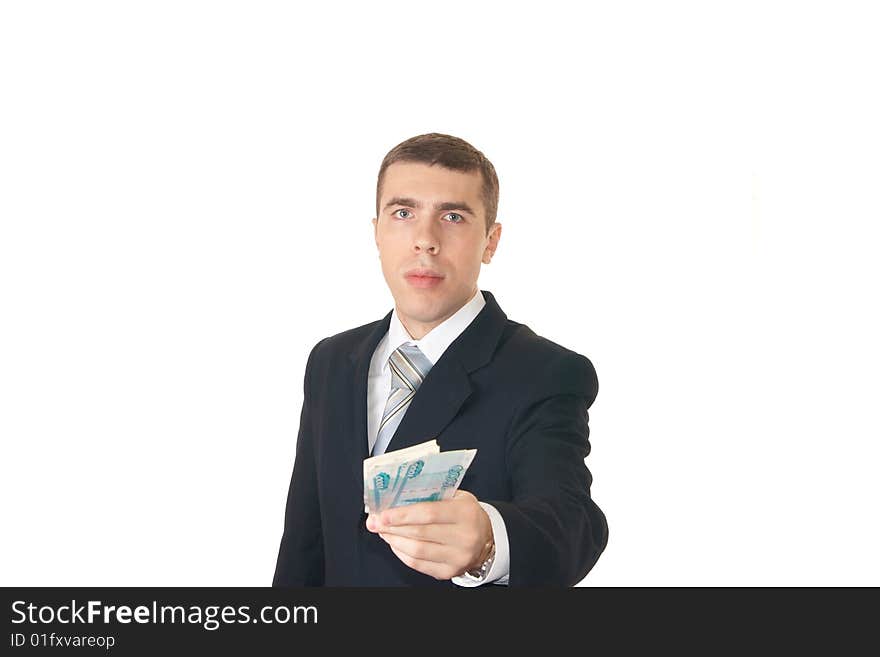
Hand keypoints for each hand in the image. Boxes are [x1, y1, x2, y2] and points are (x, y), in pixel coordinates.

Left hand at [365, 490, 492, 579]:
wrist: (487, 540)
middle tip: (375, 521)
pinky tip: (395, 543)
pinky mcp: (449, 572)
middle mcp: (464, 537)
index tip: (382, 514)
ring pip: (416, 551)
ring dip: (394, 540)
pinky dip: (401, 553)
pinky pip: (418, 564)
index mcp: (465, 514)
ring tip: (383, 531)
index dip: (402, 515)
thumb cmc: (467, 514)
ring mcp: (457, 558)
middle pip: (419, 534)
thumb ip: (432, 495)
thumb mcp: (457, 497)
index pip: (428, 514)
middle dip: (391, 527)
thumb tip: (398, 497)